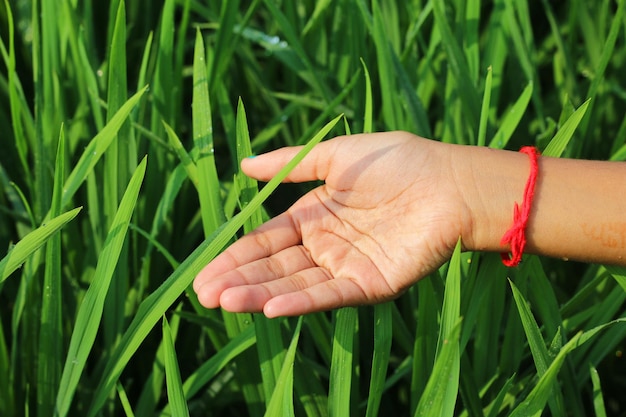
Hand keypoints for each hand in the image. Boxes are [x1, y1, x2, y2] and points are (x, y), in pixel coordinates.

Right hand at [193, 132, 473, 316]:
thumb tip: (242, 165)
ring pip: (296, 285)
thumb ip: (291, 163)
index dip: (236, 256)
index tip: (203, 273)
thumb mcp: (337, 156)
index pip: (267, 242)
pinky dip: (302, 302)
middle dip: (238, 280)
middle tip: (201, 295)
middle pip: (275, 268)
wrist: (451, 180)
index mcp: (315, 218)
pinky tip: (272, 307)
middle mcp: (326, 247)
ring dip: (260, 295)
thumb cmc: (399, 162)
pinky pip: (331, 295)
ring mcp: (347, 268)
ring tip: (223, 302)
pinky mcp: (372, 285)